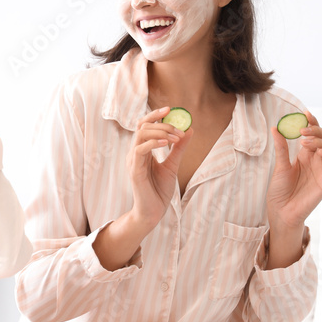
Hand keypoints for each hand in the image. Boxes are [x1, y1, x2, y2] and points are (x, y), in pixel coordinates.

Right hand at [127, 107, 192, 230]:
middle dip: (163, 124)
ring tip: (176, 138)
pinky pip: (140, 150)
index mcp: (142, 151)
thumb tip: (189, 130)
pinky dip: (153, 143)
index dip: (155, 115)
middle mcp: (134, 153)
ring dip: (161, 132)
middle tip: (179, 129)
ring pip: (141, 135)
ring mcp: (133, 161)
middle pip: (142, 126)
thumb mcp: (173, 165)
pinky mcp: (134, 170)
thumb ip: (179, 148)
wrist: (153, 212)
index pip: (144, 126)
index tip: (170, 108)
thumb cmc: (159, 191)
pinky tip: (167, 144)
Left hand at [266, 110, 321, 230]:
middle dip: (317, 131)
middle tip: (303, 130)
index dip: (313, 123)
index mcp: (306, 155)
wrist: (281, 211)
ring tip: (305, 142)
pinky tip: (319, 152)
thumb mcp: (280, 166)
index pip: (314, 135)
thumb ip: (281, 148)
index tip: (306, 114)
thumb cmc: (280, 191)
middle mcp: (317, 161)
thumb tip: (275, 127)